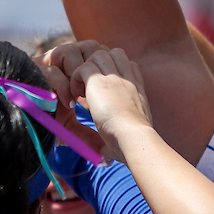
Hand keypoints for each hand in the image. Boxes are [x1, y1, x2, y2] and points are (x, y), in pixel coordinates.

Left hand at [50, 44, 152, 164]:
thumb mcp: (129, 136)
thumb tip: (105, 159)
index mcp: (138, 89)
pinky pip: (82, 67)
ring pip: (97, 55)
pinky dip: (75, 78)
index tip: (104, 89)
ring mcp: (114, 77)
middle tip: (89, 87)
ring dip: (86, 70)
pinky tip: (76, 96)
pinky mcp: (99, 81)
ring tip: (82, 91)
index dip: (115, 71)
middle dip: (99, 64)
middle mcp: (128, 79)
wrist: (134, 139)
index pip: (128, 64)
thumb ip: (119, 136)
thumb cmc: (133, 145)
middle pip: (114, 53)